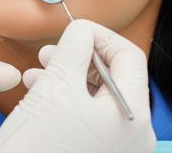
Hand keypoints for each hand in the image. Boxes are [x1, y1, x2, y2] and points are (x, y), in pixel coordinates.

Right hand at [0, 19, 155, 152]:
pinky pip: (91, 120)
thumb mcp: (54, 87)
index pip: (128, 56)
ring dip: (69, 78)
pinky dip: (69, 103)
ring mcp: (119, 150)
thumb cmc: (37, 150)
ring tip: (38, 75)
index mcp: (133, 115)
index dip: (98, 36)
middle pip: (115, 78)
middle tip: (49, 54)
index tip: (72, 31)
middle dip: (79, 59)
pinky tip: (41, 98)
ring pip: (98, 98)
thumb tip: (82, 30)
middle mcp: (135, 135)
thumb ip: (73, 49)